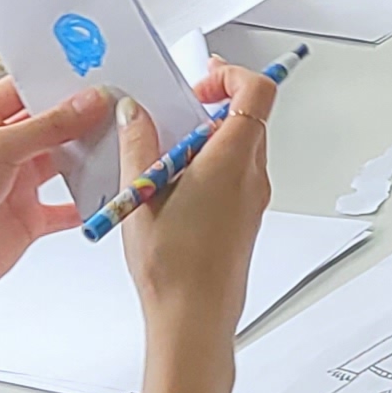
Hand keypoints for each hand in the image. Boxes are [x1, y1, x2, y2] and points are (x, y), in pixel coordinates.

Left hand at [0, 83, 110, 337]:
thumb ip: (47, 126)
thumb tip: (85, 104)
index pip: (22, 90)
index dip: (54, 83)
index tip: (91, 77)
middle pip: (47, 126)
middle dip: (78, 119)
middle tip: (113, 108)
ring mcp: (14, 184)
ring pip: (60, 163)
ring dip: (85, 157)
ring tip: (115, 144)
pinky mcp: (28, 217)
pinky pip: (65, 206)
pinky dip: (85, 202)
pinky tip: (103, 193)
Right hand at [117, 67, 274, 337]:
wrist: (194, 318)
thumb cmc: (175, 269)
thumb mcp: (142, 194)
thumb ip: (138, 144)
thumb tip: (135, 113)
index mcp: (232, 162)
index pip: (257, 92)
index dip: (230, 74)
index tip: (199, 80)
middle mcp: (252, 177)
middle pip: (249, 116)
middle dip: (212, 102)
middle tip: (176, 109)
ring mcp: (253, 198)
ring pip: (242, 144)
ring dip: (208, 135)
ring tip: (165, 150)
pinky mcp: (246, 216)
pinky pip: (236, 172)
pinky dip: (209, 162)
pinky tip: (172, 181)